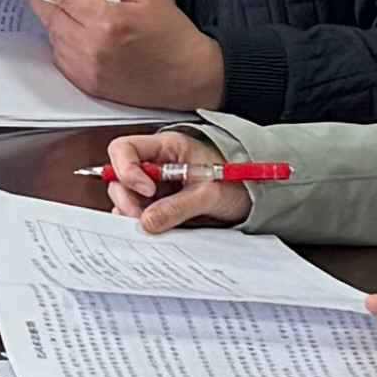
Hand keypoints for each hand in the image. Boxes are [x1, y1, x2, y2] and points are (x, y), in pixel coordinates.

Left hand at [23, 0, 229, 111]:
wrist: (189, 75)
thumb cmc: (173, 36)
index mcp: (107, 21)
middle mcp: (94, 47)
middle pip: (54, 20)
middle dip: (44, 3)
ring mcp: (90, 69)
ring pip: (55, 42)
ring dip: (52, 25)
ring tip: (59, 13)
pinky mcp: (91, 85)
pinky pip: (62, 63)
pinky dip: (60, 48)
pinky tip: (69, 38)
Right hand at [102, 129, 245, 228]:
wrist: (256, 197)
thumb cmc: (239, 183)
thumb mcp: (210, 194)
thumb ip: (178, 207)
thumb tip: (147, 221)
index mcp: (167, 147)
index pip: (125, 149)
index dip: (126, 169)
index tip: (146, 190)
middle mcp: (156, 164)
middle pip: (120, 176)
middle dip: (127, 199)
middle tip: (143, 218)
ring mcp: (156, 185)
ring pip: (127, 198)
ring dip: (134, 213)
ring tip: (155, 224)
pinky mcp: (160, 204)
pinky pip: (140, 213)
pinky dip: (143, 223)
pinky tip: (159, 228)